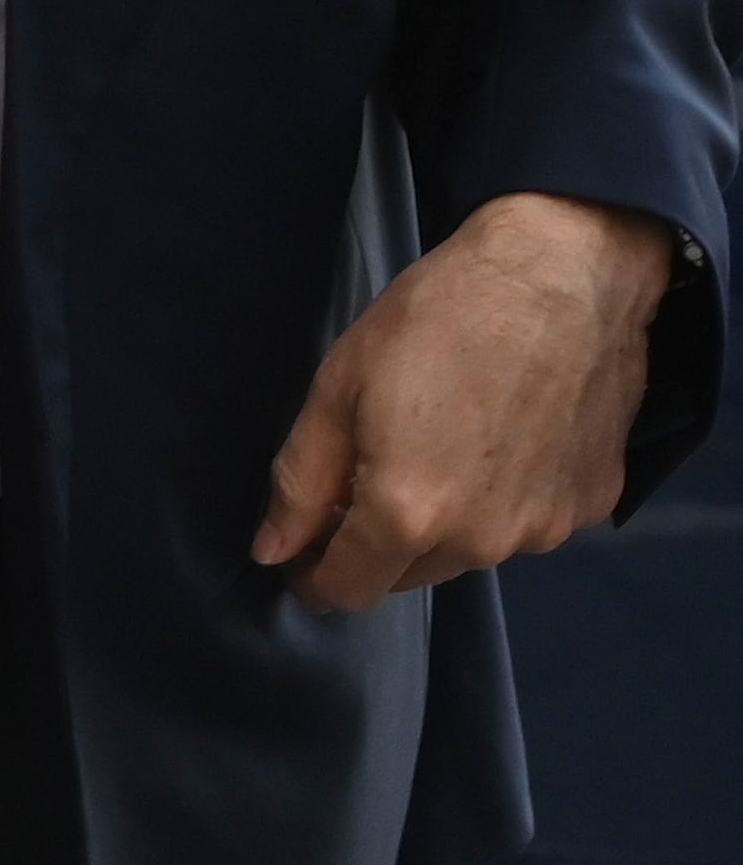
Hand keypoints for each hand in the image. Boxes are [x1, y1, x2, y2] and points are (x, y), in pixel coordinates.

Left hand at [253, 188, 674, 608]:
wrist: (564, 275)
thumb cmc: (437, 318)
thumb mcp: (339, 387)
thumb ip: (301, 480)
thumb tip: (273, 551)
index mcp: (410, 514)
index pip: (349, 589)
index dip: (314, 578)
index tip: (300, 554)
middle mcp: (483, 541)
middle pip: (408, 576)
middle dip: (374, 545)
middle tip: (362, 477)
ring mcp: (546, 529)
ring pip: (468, 552)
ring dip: (441, 523)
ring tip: (438, 442)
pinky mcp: (591, 505)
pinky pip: (525, 523)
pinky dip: (501, 499)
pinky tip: (499, 437)